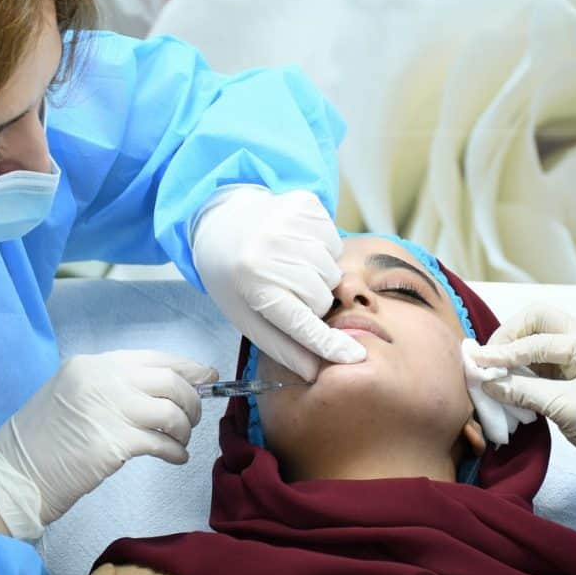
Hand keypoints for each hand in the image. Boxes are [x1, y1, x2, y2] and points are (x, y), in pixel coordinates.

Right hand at [0, 350, 215, 537]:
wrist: (14, 473)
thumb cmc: (43, 439)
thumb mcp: (72, 393)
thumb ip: (113, 385)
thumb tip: (165, 389)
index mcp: (93, 364)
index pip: (154, 357)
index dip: (187, 367)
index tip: (207, 376)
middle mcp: (104, 379)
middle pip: (170, 380)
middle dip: (192, 399)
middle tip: (193, 418)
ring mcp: (110, 410)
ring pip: (172, 411)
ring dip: (184, 427)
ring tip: (180, 440)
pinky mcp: (115, 444)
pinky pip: (162, 444)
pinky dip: (176, 452)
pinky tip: (176, 458)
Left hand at [192, 186, 365, 380]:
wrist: (222, 224)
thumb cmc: (235, 278)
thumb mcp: (246, 316)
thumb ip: (280, 345)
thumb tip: (314, 371)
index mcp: (252, 284)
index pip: (299, 322)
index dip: (327, 342)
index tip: (353, 357)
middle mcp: (269, 250)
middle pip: (322, 296)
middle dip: (312, 301)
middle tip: (289, 291)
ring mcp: (287, 221)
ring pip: (333, 269)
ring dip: (319, 275)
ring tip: (291, 267)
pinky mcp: (303, 203)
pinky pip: (334, 239)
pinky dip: (323, 248)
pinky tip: (298, 246)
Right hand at [469, 304, 575, 490]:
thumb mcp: (563, 409)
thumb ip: (522, 392)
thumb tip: (487, 382)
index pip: (538, 341)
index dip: (505, 352)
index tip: (478, 362)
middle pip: (538, 319)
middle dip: (510, 335)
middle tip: (491, 358)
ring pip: (536, 334)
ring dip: (513, 348)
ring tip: (494, 369)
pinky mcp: (571, 369)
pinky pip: (539, 355)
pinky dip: (520, 363)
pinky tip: (507, 377)